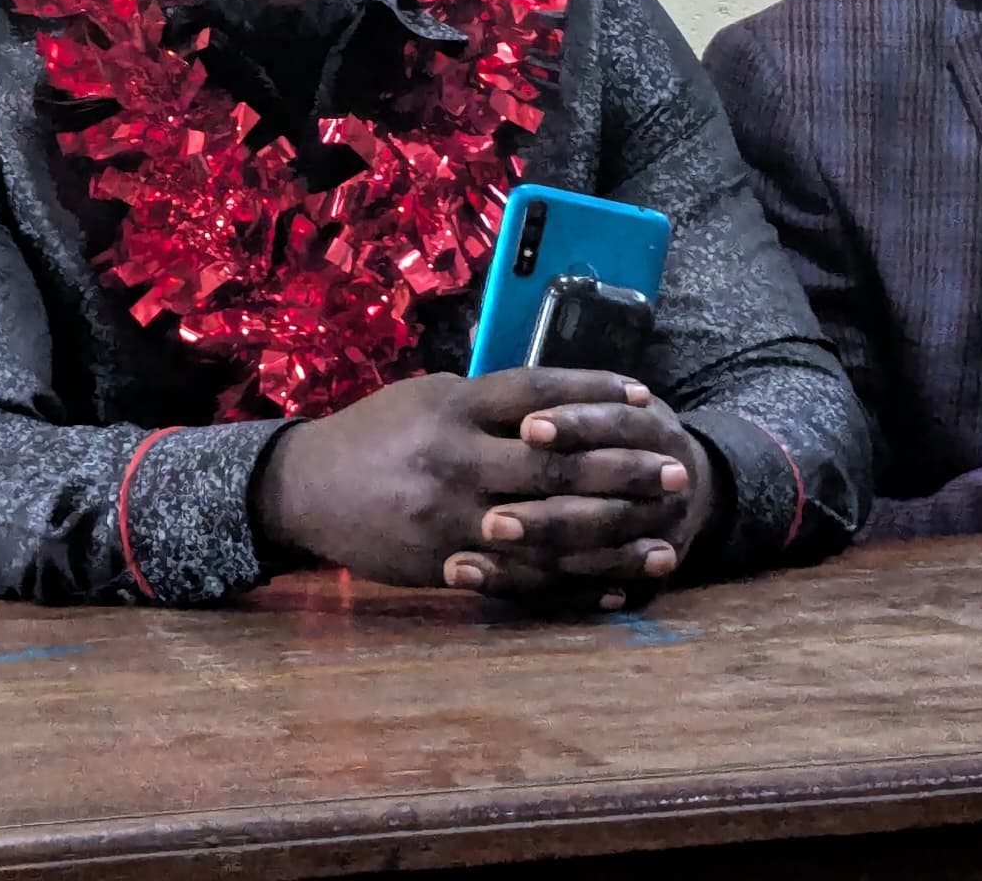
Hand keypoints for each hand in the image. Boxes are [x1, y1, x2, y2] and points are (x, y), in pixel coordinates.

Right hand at [252, 370, 690, 602]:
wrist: (303, 490)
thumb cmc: (371, 435)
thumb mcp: (425, 398)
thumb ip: (486, 401)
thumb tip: (558, 401)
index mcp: (453, 407)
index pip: (538, 392)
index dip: (595, 393)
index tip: (647, 399)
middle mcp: (456, 458)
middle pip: (556, 462)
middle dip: (623, 469)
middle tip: (677, 473)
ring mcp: (451, 516)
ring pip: (549, 530)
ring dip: (615, 538)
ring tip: (667, 542)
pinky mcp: (445, 562)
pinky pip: (522, 580)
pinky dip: (574, 587)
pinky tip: (616, 589)